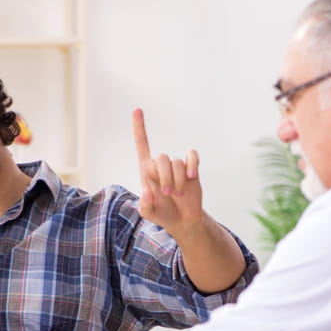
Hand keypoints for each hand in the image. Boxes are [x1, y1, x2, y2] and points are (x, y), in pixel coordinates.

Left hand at [132, 108, 202, 236]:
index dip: (139, 128)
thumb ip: (145, 204)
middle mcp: (161, 165)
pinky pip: (192, 156)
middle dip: (165, 177)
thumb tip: (147, 190)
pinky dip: (193, 164)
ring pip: (177, 162)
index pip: (142, 144)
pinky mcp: (191, 168)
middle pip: (162, 157)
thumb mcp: (149, 213)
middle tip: (167, 192)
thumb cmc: (163, 213)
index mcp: (147, 170)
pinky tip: (191, 176)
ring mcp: (177, 166)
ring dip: (178, 180)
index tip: (137, 110)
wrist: (183, 220)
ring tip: (178, 194)